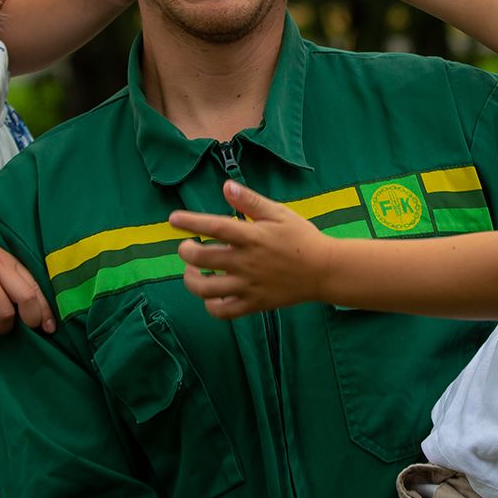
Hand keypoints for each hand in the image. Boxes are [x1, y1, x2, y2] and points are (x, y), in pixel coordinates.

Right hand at [0, 203, 55, 346]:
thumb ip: (6, 275)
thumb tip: (18, 302)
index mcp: (10, 262)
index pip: (36, 287)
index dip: (46, 310)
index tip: (50, 327)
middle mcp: (0, 270)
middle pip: (27, 299)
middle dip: (31, 320)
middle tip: (27, 331)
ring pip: (5, 312)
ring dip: (3, 328)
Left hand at [171, 180, 331, 317]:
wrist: (324, 271)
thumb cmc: (302, 238)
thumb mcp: (280, 213)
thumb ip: (251, 201)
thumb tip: (226, 185)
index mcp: (253, 236)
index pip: (214, 226)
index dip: (190, 221)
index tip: (173, 219)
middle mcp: (247, 262)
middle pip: (202, 258)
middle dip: (185, 251)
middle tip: (186, 247)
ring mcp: (249, 286)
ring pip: (206, 289)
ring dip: (191, 279)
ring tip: (192, 271)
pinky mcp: (254, 304)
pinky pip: (223, 311)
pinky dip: (210, 304)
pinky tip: (210, 293)